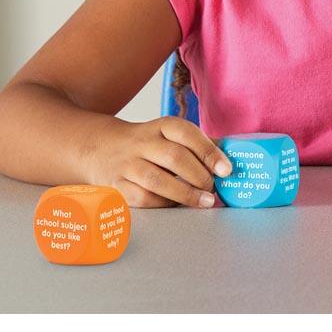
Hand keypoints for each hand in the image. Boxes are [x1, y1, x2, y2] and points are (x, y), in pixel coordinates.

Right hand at [86, 117, 231, 207]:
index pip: (187, 133)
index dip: (209, 151)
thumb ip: (199, 145)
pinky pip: (141, 197)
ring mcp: (126, 164)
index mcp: (162, 126)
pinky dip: (163, 204)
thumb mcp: (170, 135)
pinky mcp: (115, 185)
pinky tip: (177, 205)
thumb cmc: (148, 144)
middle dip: (200, 176)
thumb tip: (231, 158)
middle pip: (175, 158)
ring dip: (185, 194)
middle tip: (214, 188)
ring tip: (205, 201)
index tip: (226, 169)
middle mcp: (142, 142)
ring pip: (157, 180)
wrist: (100, 148)